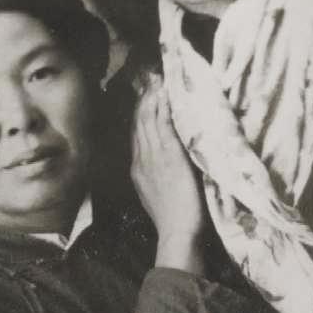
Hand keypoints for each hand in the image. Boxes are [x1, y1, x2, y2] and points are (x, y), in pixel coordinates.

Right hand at [131, 79, 205, 273]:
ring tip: (156, 82)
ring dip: (152, 99)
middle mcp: (142, 159)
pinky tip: (163, 95)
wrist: (177, 231)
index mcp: (137, 169)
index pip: (135, 135)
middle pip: (139, 124)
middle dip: (143, 101)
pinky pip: (162, 125)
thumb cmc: (172, 219)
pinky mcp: (169, 155)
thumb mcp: (154, 196)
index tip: (143, 99)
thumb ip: (153, 178)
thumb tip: (159, 168)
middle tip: (149, 81)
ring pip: (148, 121)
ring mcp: (154, 156)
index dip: (139, 115)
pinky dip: (162, 108)